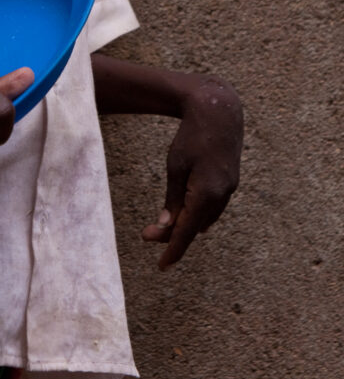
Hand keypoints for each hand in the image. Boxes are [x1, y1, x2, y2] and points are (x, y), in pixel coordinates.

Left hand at [142, 76, 242, 269]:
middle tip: (147, 235)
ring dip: (186, 225)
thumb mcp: (175, 167)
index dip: (172, 250)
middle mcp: (221, 195)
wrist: (219, 112)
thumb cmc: (191, 137)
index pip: (186, 231)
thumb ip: (173, 200)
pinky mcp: (231, 182)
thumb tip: (167, 227)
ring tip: (164, 227)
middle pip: (194, 226)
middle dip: (172, 234)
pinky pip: (214, 207)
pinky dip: (199, 214)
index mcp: (205, 193)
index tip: (161, 266)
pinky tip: (190, 218)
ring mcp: (229, 189)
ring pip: (205, 218)